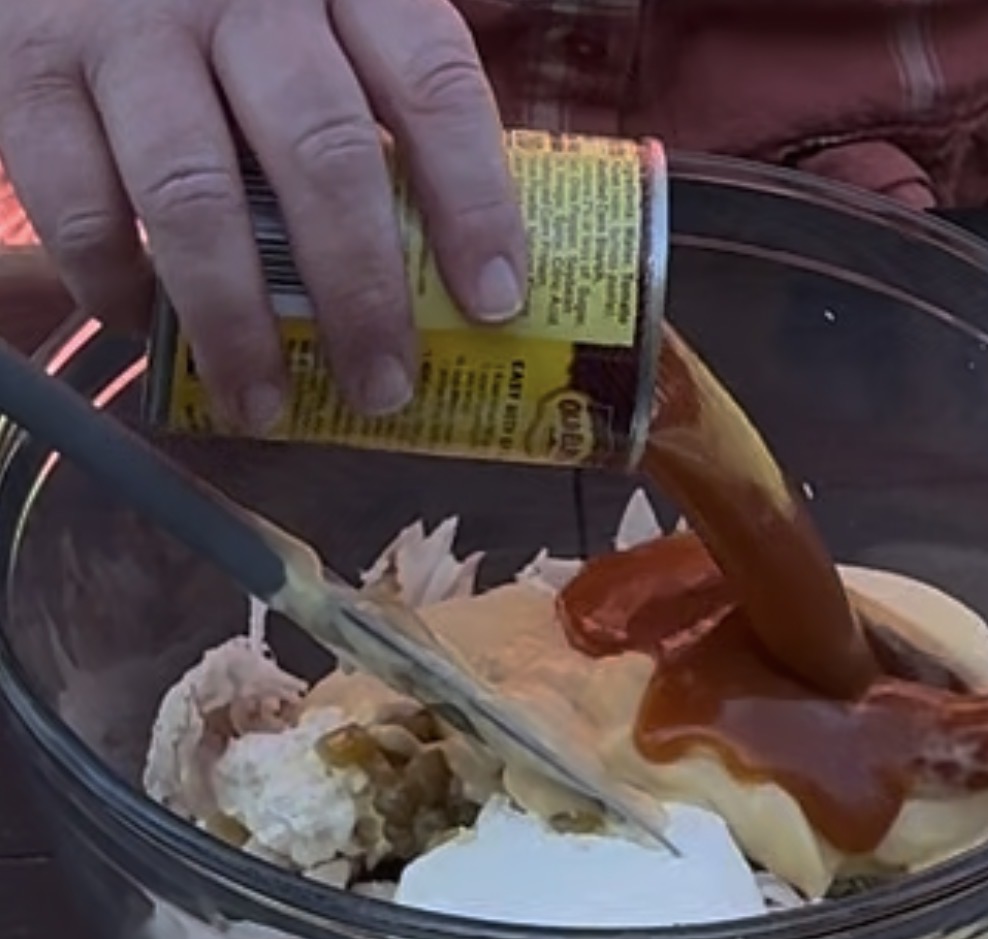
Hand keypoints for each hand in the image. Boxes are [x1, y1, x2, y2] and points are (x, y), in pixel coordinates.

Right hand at [0, 0, 526, 428]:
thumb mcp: (325, 7)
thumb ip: (383, 96)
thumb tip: (461, 262)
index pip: (433, 83)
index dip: (473, 200)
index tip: (495, 303)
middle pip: (322, 151)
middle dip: (359, 291)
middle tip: (383, 387)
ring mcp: (127, 25)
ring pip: (196, 195)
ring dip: (236, 322)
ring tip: (263, 405)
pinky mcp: (29, 66)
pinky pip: (77, 200)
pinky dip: (114, 284)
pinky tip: (149, 328)